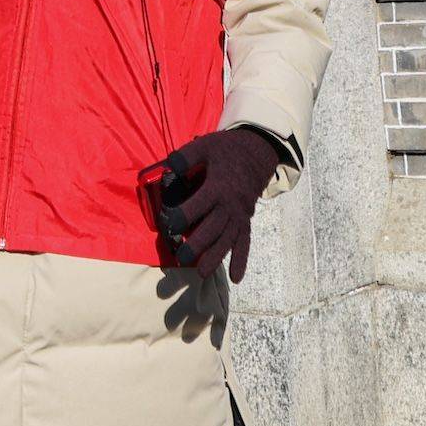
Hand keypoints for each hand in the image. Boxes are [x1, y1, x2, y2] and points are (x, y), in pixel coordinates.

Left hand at [145, 127, 282, 281]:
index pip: (199, 204)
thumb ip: (186, 157)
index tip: (168, 224)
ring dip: (216, 257)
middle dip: (197, 245)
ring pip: (227, 239)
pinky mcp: (246, 221)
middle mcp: (230, 205)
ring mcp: (240, 215)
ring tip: (202, 274)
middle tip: (181, 260)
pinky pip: (245, 242)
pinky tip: (236, 279)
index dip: (183, 215)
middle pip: (213, 228)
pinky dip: (241, 260)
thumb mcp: (204, 146)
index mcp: (218, 186)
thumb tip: (169, 167)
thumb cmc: (226, 151)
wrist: (258, 152)